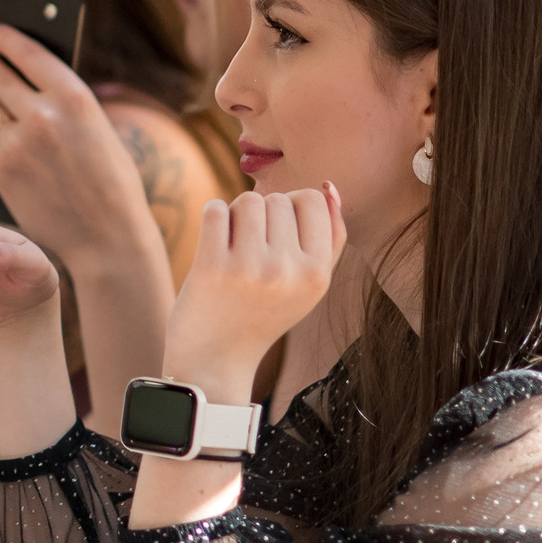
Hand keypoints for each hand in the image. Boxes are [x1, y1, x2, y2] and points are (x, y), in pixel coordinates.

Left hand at [0, 25, 158, 269]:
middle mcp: (41, 116)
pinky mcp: (2, 169)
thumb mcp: (100, 131)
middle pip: (1, 78)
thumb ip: (66, 107)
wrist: (107, 237)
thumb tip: (34, 83)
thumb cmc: (114, 184)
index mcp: (74, 98)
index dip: (8, 40)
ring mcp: (17, 143)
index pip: (30, 55)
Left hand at [162, 186, 344, 395]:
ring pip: (246, 200)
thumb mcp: (308, 285)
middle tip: (253, 250)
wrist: (216, 357)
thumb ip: (328, 238)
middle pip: (277, 198)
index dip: (292, 207)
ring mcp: (250, 269)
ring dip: (235, 214)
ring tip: (234, 246)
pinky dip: (213, 217)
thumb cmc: (263, 312)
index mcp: (318, 275)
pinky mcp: (212, 267)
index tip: (279, 233)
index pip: (313, 199)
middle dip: (262, 214)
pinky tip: (214, 243)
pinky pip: (214, 209)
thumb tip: (329, 186)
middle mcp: (288, 271)